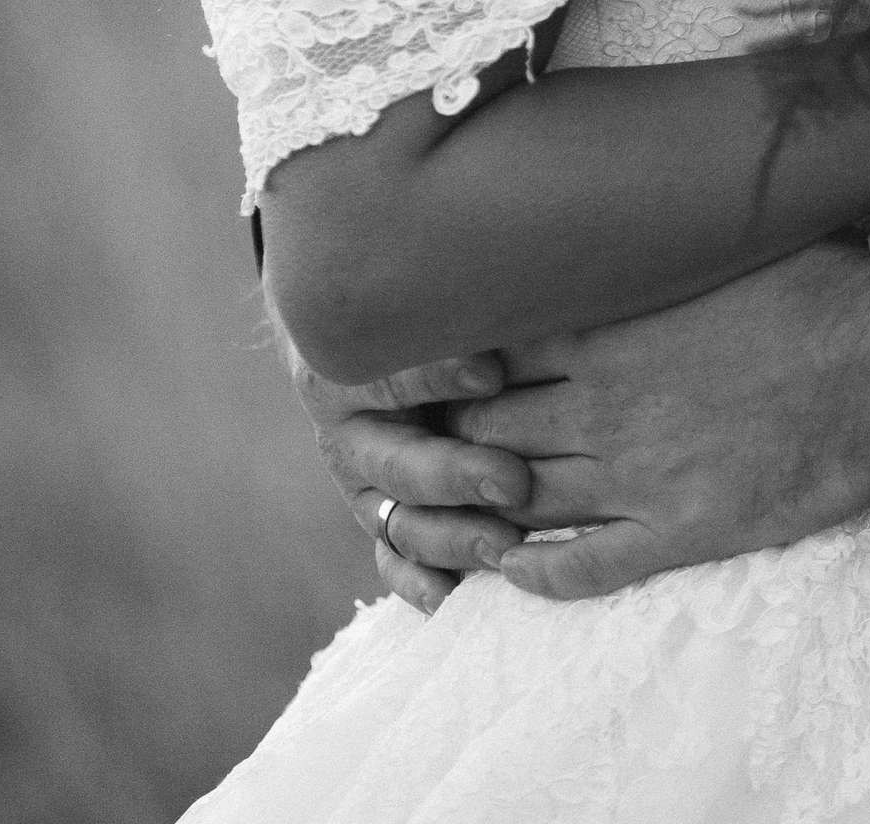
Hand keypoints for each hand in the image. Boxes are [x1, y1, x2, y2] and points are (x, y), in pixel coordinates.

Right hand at [275, 302, 535, 614]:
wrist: (361, 327)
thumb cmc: (421, 297)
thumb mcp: (429, 291)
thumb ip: (462, 298)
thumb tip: (522, 272)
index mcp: (347, 364)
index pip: (390, 372)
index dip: (437, 372)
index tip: (493, 374)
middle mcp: (348, 431)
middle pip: (399, 461)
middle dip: (457, 474)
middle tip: (515, 481)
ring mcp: (363, 484)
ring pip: (401, 522)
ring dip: (453, 537)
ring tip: (508, 546)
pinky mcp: (379, 520)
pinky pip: (393, 561)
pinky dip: (419, 582)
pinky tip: (452, 596)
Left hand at [443, 237, 869, 602]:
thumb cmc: (809, 280)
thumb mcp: (707, 242)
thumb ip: (640, 248)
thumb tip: (608, 206)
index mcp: (605, 325)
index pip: (488, 353)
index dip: (458, 367)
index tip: (443, 372)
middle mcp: (602, 401)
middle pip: (489, 426)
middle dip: (456, 434)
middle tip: (434, 444)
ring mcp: (637, 472)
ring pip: (521, 496)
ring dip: (480, 506)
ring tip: (456, 509)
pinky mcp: (681, 530)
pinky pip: (582, 569)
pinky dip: (534, 575)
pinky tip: (511, 570)